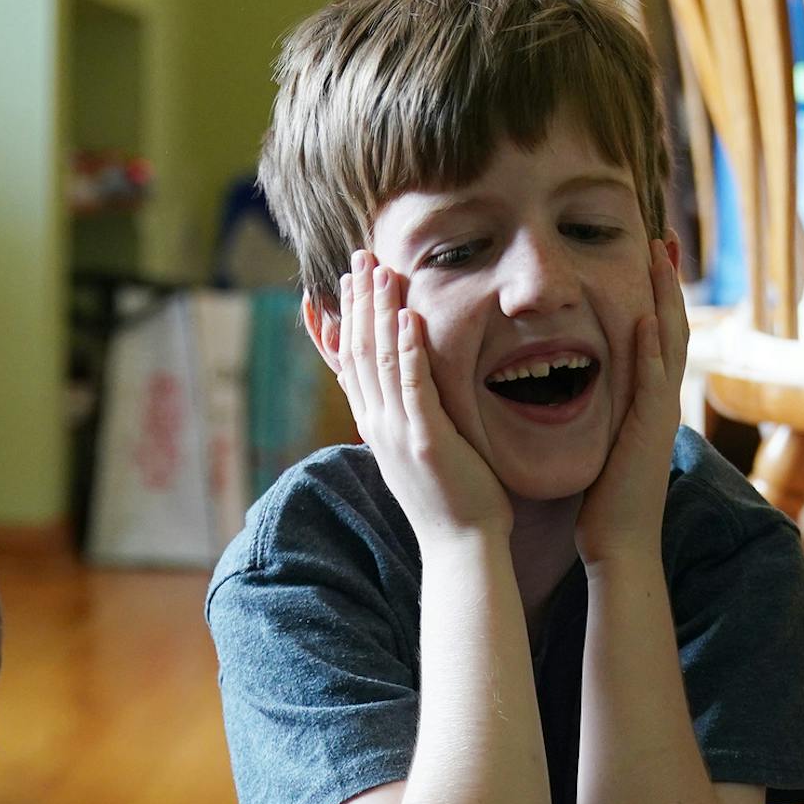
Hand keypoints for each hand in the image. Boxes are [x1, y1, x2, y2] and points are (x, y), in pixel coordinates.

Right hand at [334, 249, 510, 542]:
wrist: (461, 547)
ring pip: (380, 360)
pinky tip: (408, 316)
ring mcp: (398, 432)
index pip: (349, 361)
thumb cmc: (452, 501)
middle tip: (359, 257)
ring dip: (379, 312)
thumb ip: (410, 416)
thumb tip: (404, 393)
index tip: (342, 282)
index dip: (343, 318)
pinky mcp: (426, 440)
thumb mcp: (419, 452)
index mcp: (376, 426)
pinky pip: (412, 385)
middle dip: (358, 301)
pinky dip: (408, 348)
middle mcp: (378, 425)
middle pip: (358, 350)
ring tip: (381, 270)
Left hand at [574, 238, 689, 567]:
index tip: (648, 257)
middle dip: (668, 282)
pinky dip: (651, 348)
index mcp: (650, 402)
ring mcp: (661, 414)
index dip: (655, 296)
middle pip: (672, 326)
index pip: (657, 336)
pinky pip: (653, 381)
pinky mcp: (648, 433)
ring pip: (670, 343)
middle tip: (663, 238)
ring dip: (666, 299)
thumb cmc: (604, 502)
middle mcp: (663, 401)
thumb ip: (599, 412)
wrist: (620, 544)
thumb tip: (576, 389)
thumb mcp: (603, 443)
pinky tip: (643, 316)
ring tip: (660, 257)